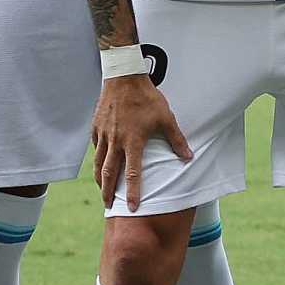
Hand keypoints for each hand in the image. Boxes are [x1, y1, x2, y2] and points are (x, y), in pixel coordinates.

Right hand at [91, 74, 189, 209]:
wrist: (123, 77)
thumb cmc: (147, 97)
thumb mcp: (166, 118)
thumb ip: (176, 140)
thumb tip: (188, 157)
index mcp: (133, 141)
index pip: (133, 173)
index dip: (133, 192)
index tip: (132, 207)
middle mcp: (115, 141)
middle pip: (109, 173)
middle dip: (108, 192)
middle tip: (108, 205)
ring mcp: (103, 135)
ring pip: (98, 163)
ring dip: (99, 179)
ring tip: (102, 190)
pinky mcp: (96, 128)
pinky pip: (95, 148)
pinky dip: (97, 159)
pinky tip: (100, 164)